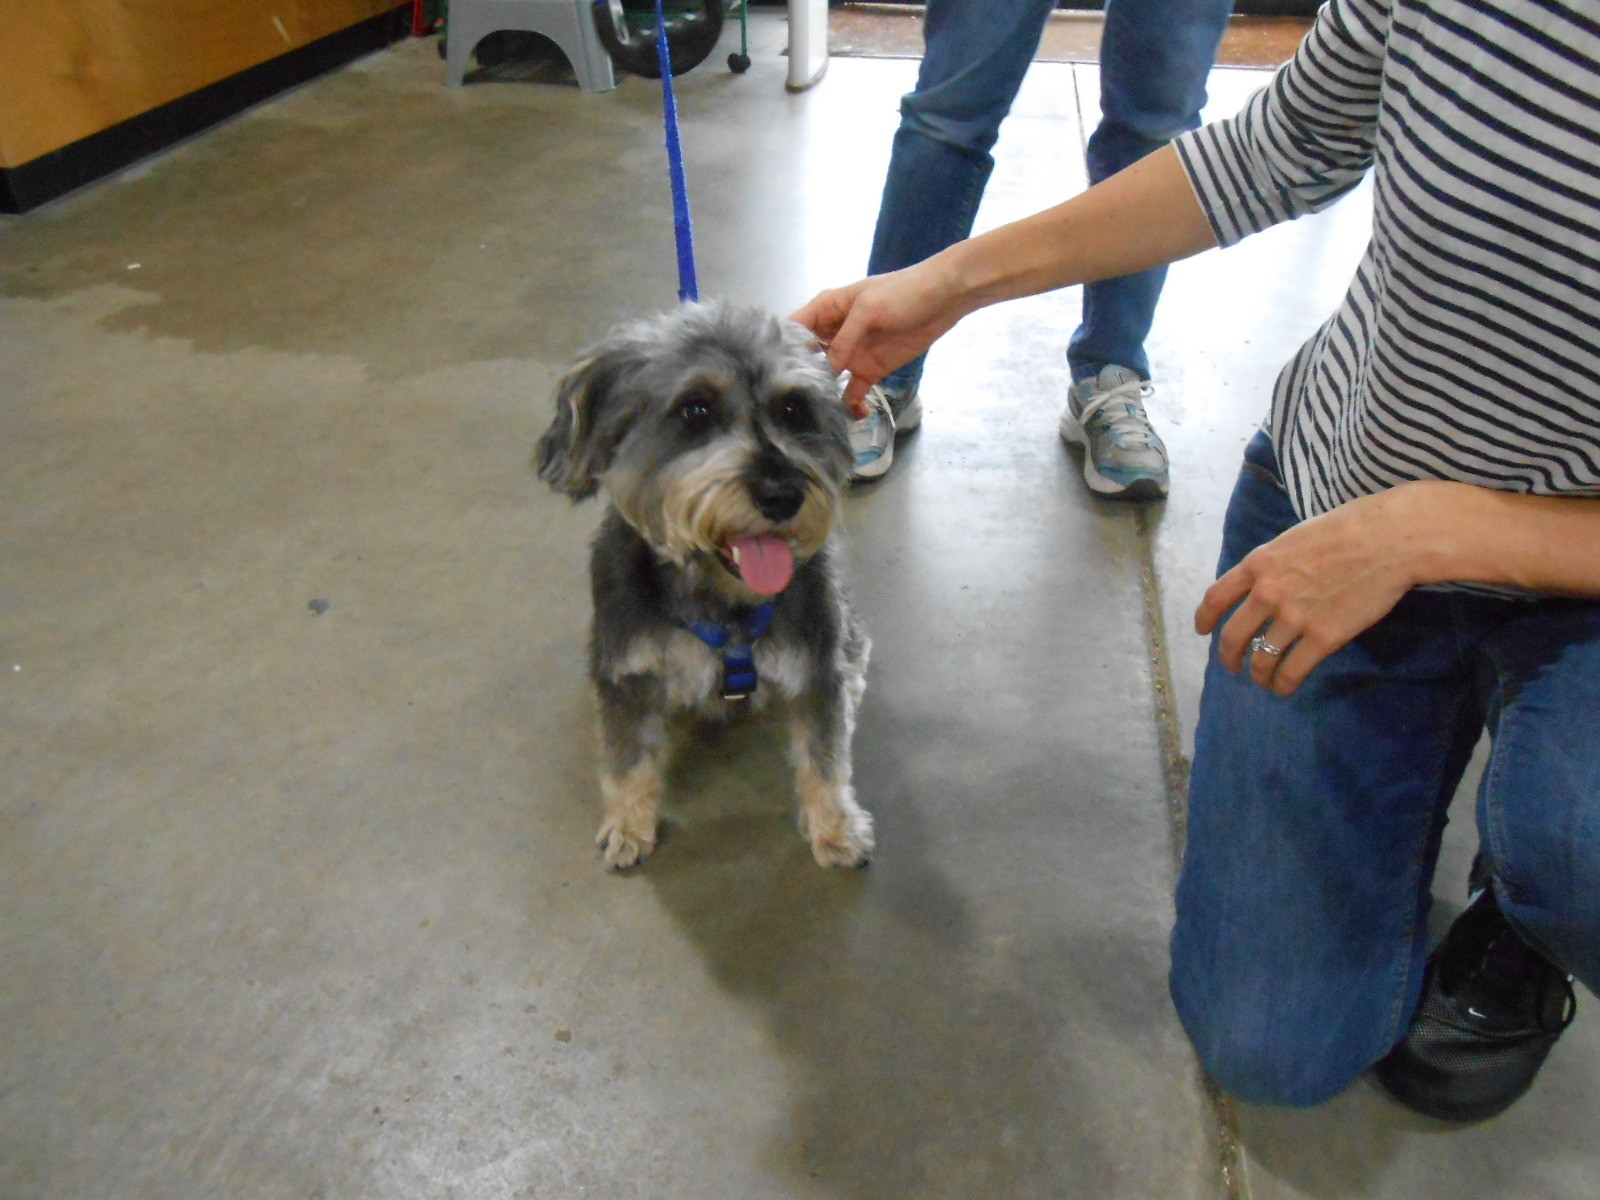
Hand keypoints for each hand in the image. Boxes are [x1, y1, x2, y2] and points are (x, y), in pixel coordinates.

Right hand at [790, 260, 969, 415]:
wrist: (945, 298)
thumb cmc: (904, 291)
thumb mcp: (869, 308)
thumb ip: (845, 338)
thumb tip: (827, 368)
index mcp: (828, 308)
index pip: (795, 328)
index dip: (783, 346)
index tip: (775, 369)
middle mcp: (834, 332)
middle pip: (807, 357)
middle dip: (800, 376)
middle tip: (793, 399)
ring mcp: (852, 353)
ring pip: (828, 378)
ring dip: (823, 394)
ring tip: (817, 412)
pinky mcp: (870, 370)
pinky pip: (854, 392)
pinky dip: (851, 405)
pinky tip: (852, 415)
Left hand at [1194, 487, 1430, 695]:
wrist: (1388, 540)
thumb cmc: (1348, 529)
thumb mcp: (1295, 537)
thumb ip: (1274, 563)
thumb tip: (1266, 581)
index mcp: (1258, 563)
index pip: (1216, 597)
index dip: (1205, 618)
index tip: (1203, 630)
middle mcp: (1267, 592)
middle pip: (1232, 635)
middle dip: (1228, 657)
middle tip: (1231, 667)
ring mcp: (1293, 617)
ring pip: (1261, 659)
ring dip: (1258, 675)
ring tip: (1262, 681)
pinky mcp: (1322, 638)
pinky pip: (1291, 670)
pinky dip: (1283, 684)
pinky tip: (1284, 687)